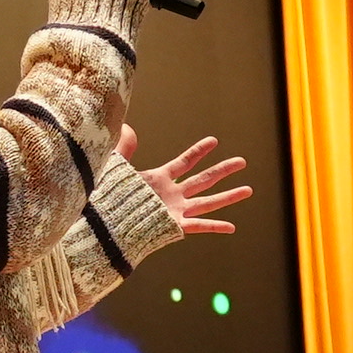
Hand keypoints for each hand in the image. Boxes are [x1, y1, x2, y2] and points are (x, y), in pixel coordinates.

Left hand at [116, 125, 251, 235]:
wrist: (104, 223)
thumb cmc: (108, 198)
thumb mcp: (116, 168)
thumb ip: (123, 148)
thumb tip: (125, 125)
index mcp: (159, 180)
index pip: (184, 162)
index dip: (199, 152)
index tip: (214, 141)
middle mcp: (172, 195)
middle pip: (204, 180)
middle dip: (223, 170)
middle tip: (242, 161)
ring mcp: (175, 211)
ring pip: (208, 201)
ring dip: (228, 196)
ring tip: (248, 190)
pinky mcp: (173, 226)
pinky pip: (198, 226)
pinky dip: (215, 227)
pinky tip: (231, 227)